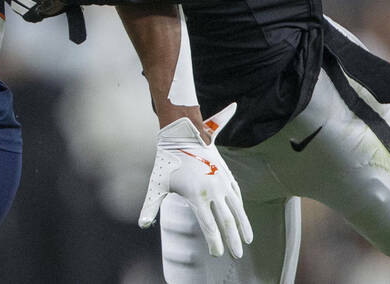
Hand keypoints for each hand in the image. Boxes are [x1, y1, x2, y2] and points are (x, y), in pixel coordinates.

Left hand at [139, 103, 253, 258]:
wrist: (183, 135)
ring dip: (243, 226)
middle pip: (226, 221)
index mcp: (196, 196)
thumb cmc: (168, 161)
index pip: (209, 226)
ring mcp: (222, 183)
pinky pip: (237, 196)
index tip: (216, 254)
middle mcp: (213, 191)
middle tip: (236, 255)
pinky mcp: (226, 175)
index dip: (214, 242)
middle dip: (232, 240)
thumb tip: (141, 224)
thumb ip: (150, 206)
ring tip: (247, 241)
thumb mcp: (157, 184)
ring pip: (237, 209)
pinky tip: (243, 219)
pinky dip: (241, 209)